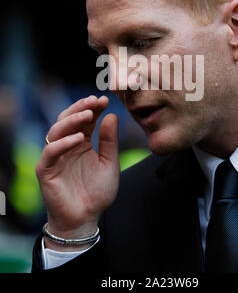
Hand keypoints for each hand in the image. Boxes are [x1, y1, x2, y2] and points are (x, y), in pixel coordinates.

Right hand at [36, 95, 119, 246]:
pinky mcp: (46, 169)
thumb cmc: (98, 191)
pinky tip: (78, 138)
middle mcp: (67, 145)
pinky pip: (50, 152)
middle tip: (94, 101)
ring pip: (56, 130)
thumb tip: (112, 115)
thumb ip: (110, 141)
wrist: (86, 218)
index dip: (93, 108)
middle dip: (81, 108)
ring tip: (88, 114)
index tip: (105, 99)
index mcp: (81, 142)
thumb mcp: (110, 163)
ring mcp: (55, 156)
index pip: (85, 119)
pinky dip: (63, 143)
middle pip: (68, 119)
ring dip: (72, 120)